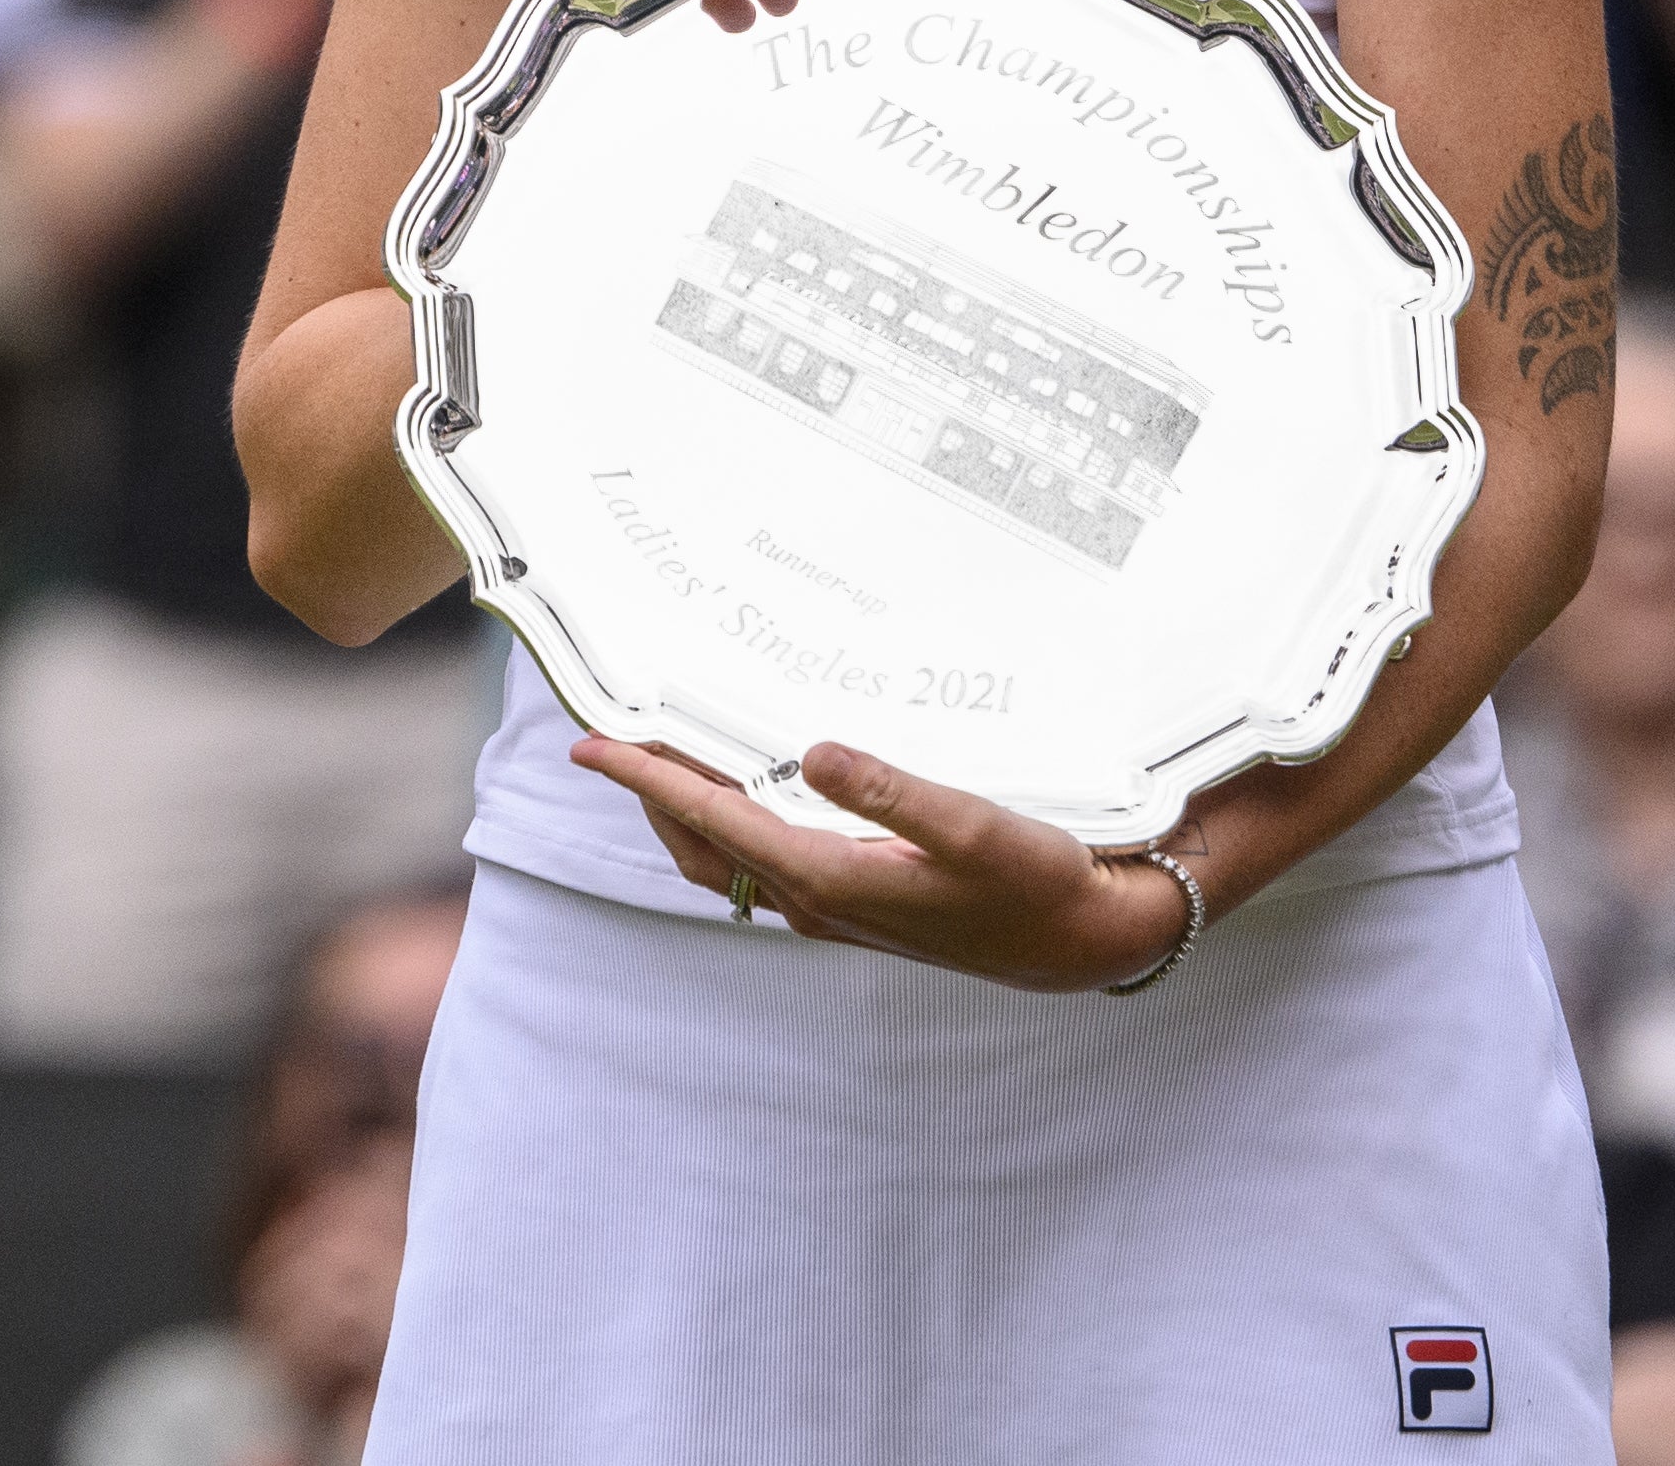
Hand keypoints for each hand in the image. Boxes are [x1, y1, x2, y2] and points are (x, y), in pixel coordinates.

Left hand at [574, 734, 1193, 990]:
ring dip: (684, 811)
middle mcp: (816, 901)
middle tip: (610, 733)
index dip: (649, 779)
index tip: (591, 745)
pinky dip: (728, 827)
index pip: (714, 819)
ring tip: (659, 754)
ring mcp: (832, 910)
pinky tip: (744, 790)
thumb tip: (810, 753)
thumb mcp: (970, 826)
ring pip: (725, 860)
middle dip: (649, 792)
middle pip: (700, 843)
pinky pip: (761, 865)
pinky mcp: (855, 907)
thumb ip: (887, 791)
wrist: (1082, 941)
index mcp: (830, 879)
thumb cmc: (1034, 881)